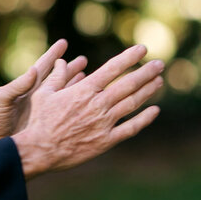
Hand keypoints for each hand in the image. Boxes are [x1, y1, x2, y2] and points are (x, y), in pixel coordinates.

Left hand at [0, 40, 87, 151]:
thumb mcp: (1, 99)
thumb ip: (17, 85)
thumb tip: (33, 69)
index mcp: (25, 87)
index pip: (42, 67)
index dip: (52, 55)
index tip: (63, 43)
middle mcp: (35, 96)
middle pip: (56, 78)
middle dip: (69, 68)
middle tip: (84, 59)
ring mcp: (40, 110)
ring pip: (61, 93)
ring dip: (74, 84)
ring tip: (87, 76)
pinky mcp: (44, 123)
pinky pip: (61, 110)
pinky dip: (71, 103)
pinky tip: (81, 98)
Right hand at [12, 44, 163, 178]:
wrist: (40, 150)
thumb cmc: (40, 120)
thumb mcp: (44, 93)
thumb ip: (56, 76)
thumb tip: (60, 60)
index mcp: (84, 90)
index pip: (112, 68)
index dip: (129, 57)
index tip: (143, 49)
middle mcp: (98, 104)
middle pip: (128, 84)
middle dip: (146, 72)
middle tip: (160, 64)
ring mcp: (104, 123)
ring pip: (132, 104)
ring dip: (148, 91)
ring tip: (159, 81)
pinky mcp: (106, 140)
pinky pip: (130, 129)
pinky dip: (144, 119)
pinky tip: (155, 111)